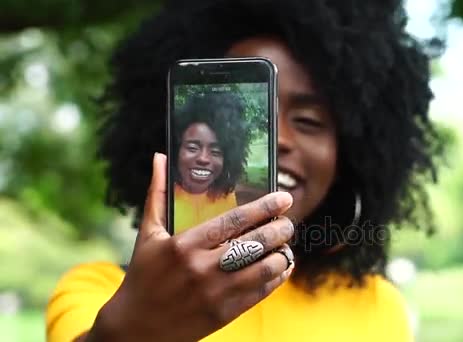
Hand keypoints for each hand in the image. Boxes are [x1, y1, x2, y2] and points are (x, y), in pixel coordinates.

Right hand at [87, 153, 294, 341]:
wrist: (135, 328)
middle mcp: (202, 267)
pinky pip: (260, 292)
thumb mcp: (148, 234)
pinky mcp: (223, 314)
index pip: (235, 220)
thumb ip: (158, 194)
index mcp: (184, 244)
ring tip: (286, 246)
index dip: (264, 207)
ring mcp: (214, 293)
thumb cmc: (143, 276)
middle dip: (279, 230)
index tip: (284, 198)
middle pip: (255, 243)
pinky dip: (276, 278)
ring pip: (264, 269)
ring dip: (282, 255)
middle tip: (288, 223)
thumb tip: (160, 157)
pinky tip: (282, 268)